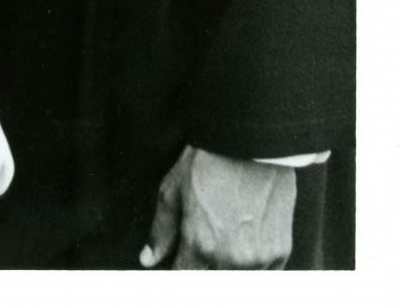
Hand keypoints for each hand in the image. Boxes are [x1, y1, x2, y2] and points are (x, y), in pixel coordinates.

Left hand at [140, 145, 295, 268]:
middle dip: (201, 269)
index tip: (177, 263)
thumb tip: (147, 259)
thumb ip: (161, 232)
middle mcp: (231, 258)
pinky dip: (251, 266)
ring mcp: (259, 258)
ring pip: (237, 281)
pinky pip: (264, 274)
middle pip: (211, 283)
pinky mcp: (281, 252)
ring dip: (226, 269)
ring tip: (222, 238)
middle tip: (200, 247)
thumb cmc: (206, 164)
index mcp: (200, 245)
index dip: (177, 272)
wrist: (249, 145)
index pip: (184, 279)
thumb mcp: (172, 192)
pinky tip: (242, 243)